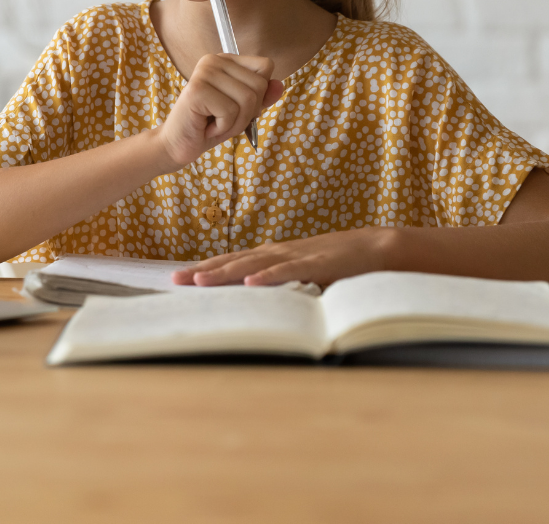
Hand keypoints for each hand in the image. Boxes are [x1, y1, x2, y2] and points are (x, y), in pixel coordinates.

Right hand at [156, 53, 283, 168]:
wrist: (177, 144)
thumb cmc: (210, 126)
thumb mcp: (242, 111)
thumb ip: (262, 97)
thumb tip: (280, 85)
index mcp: (225, 61)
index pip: (265, 67)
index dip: (259, 94)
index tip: (236, 105)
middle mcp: (213, 60)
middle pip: (259, 85)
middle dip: (248, 113)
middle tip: (223, 119)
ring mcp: (204, 73)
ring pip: (248, 99)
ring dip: (235, 123)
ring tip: (215, 124)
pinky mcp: (197, 90)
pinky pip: (230, 111)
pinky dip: (223, 127)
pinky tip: (207, 127)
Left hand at [170, 227, 400, 288]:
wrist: (376, 247)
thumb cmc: (337, 263)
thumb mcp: (302, 274)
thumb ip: (281, 285)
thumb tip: (256, 303)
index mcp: (272, 255)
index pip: (231, 261)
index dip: (205, 268)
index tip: (179, 277)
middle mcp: (277, 252)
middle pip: (233, 261)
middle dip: (203, 270)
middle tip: (175, 279)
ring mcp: (295, 256)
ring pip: (253, 264)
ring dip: (224, 272)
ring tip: (200, 281)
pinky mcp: (316, 263)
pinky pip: (288, 271)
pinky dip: (268, 277)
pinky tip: (250, 283)